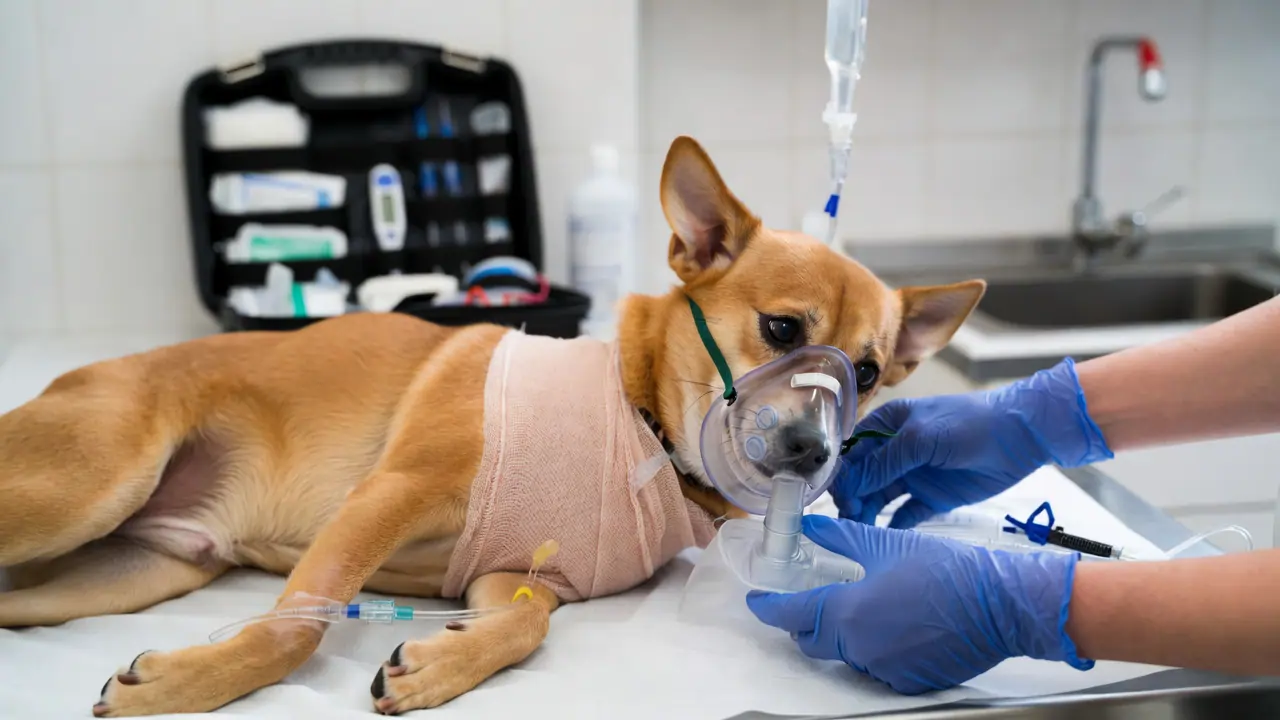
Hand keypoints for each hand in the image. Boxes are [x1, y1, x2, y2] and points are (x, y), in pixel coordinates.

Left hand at [746, 515, 1092, 693]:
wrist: (1002, 604)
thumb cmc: (948, 570)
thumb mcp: (886, 544)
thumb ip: (840, 537)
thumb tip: (808, 527)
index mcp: (848, 614)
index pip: (791, 615)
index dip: (770, 606)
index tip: (758, 599)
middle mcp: (860, 649)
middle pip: (813, 639)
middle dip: (805, 618)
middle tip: (809, 593)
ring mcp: (884, 670)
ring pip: (844, 652)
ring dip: (842, 630)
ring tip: (862, 600)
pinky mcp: (907, 681)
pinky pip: (874, 664)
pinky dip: (872, 645)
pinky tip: (893, 620)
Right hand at [837, 358, 1111, 528]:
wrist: (1018, 436)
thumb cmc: (968, 423)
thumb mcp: (921, 437)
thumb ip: (885, 462)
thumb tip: (851, 485)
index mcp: (888, 426)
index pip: (853, 451)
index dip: (840, 472)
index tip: (831, 494)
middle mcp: (895, 451)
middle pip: (862, 477)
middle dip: (851, 495)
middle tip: (848, 514)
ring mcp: (912, 475)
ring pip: (878, 497)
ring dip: (866, 512)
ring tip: (858, 528)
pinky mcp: (930, 497)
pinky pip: (904, 514)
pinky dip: (892, 525)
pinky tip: (882, 536)